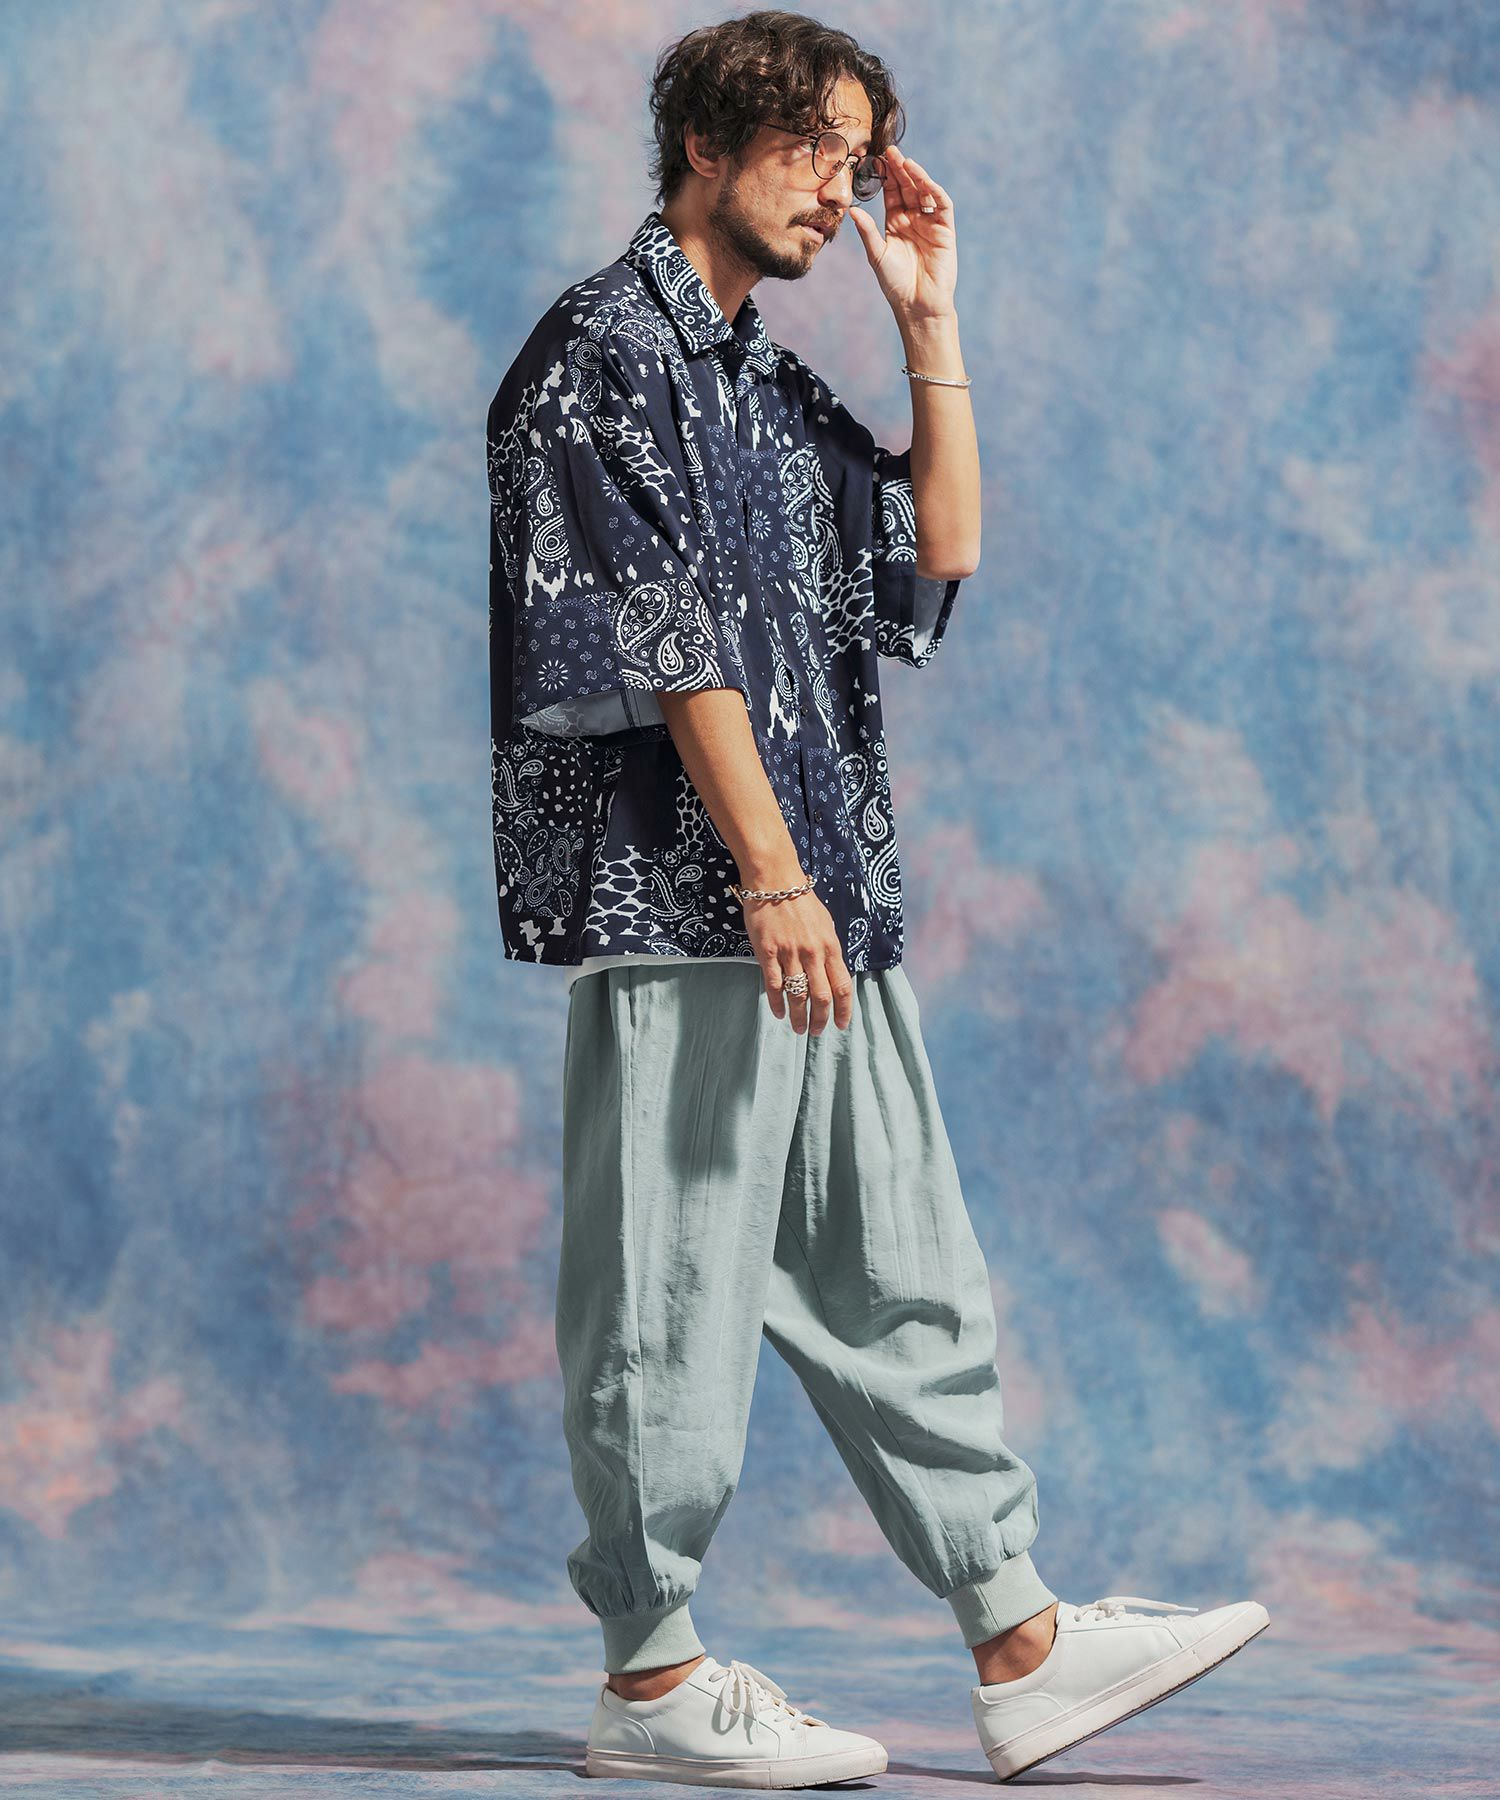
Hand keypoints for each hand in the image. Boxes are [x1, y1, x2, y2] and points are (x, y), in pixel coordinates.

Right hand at [740, 889, 852, 1033]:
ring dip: (799, 1017)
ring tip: (798, 1029)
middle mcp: (813, 953)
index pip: (842, 986)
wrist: (775, 881)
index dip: (844, 1010)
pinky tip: (779, 1013)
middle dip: (821, 1019)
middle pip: (822, 996)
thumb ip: (829, 949)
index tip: (842, 1025)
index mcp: (830, 946)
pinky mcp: (768, 952)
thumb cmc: (801, 901)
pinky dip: (777, 1003)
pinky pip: (773, 984)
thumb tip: (832, 973)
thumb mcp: (825, 924)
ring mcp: (790, 953)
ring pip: (798, 995)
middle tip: (816, 1032)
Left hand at [847, 145, 955, 321]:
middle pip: (907, 187)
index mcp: (895, 223)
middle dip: (900, 169)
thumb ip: (867, 232)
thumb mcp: (877, 255)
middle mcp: (913, 219)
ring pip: (924, 192)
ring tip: (905, 161)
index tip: (876, 159)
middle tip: (890, 150)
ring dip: (916, 176)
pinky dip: (934, 191)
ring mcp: (930, 223)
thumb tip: (851, 211)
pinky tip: (923, 180)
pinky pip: (942, 205)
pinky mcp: (945, 230)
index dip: (886, 177)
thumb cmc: (895, 283)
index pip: (892, 193)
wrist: (917, 305)